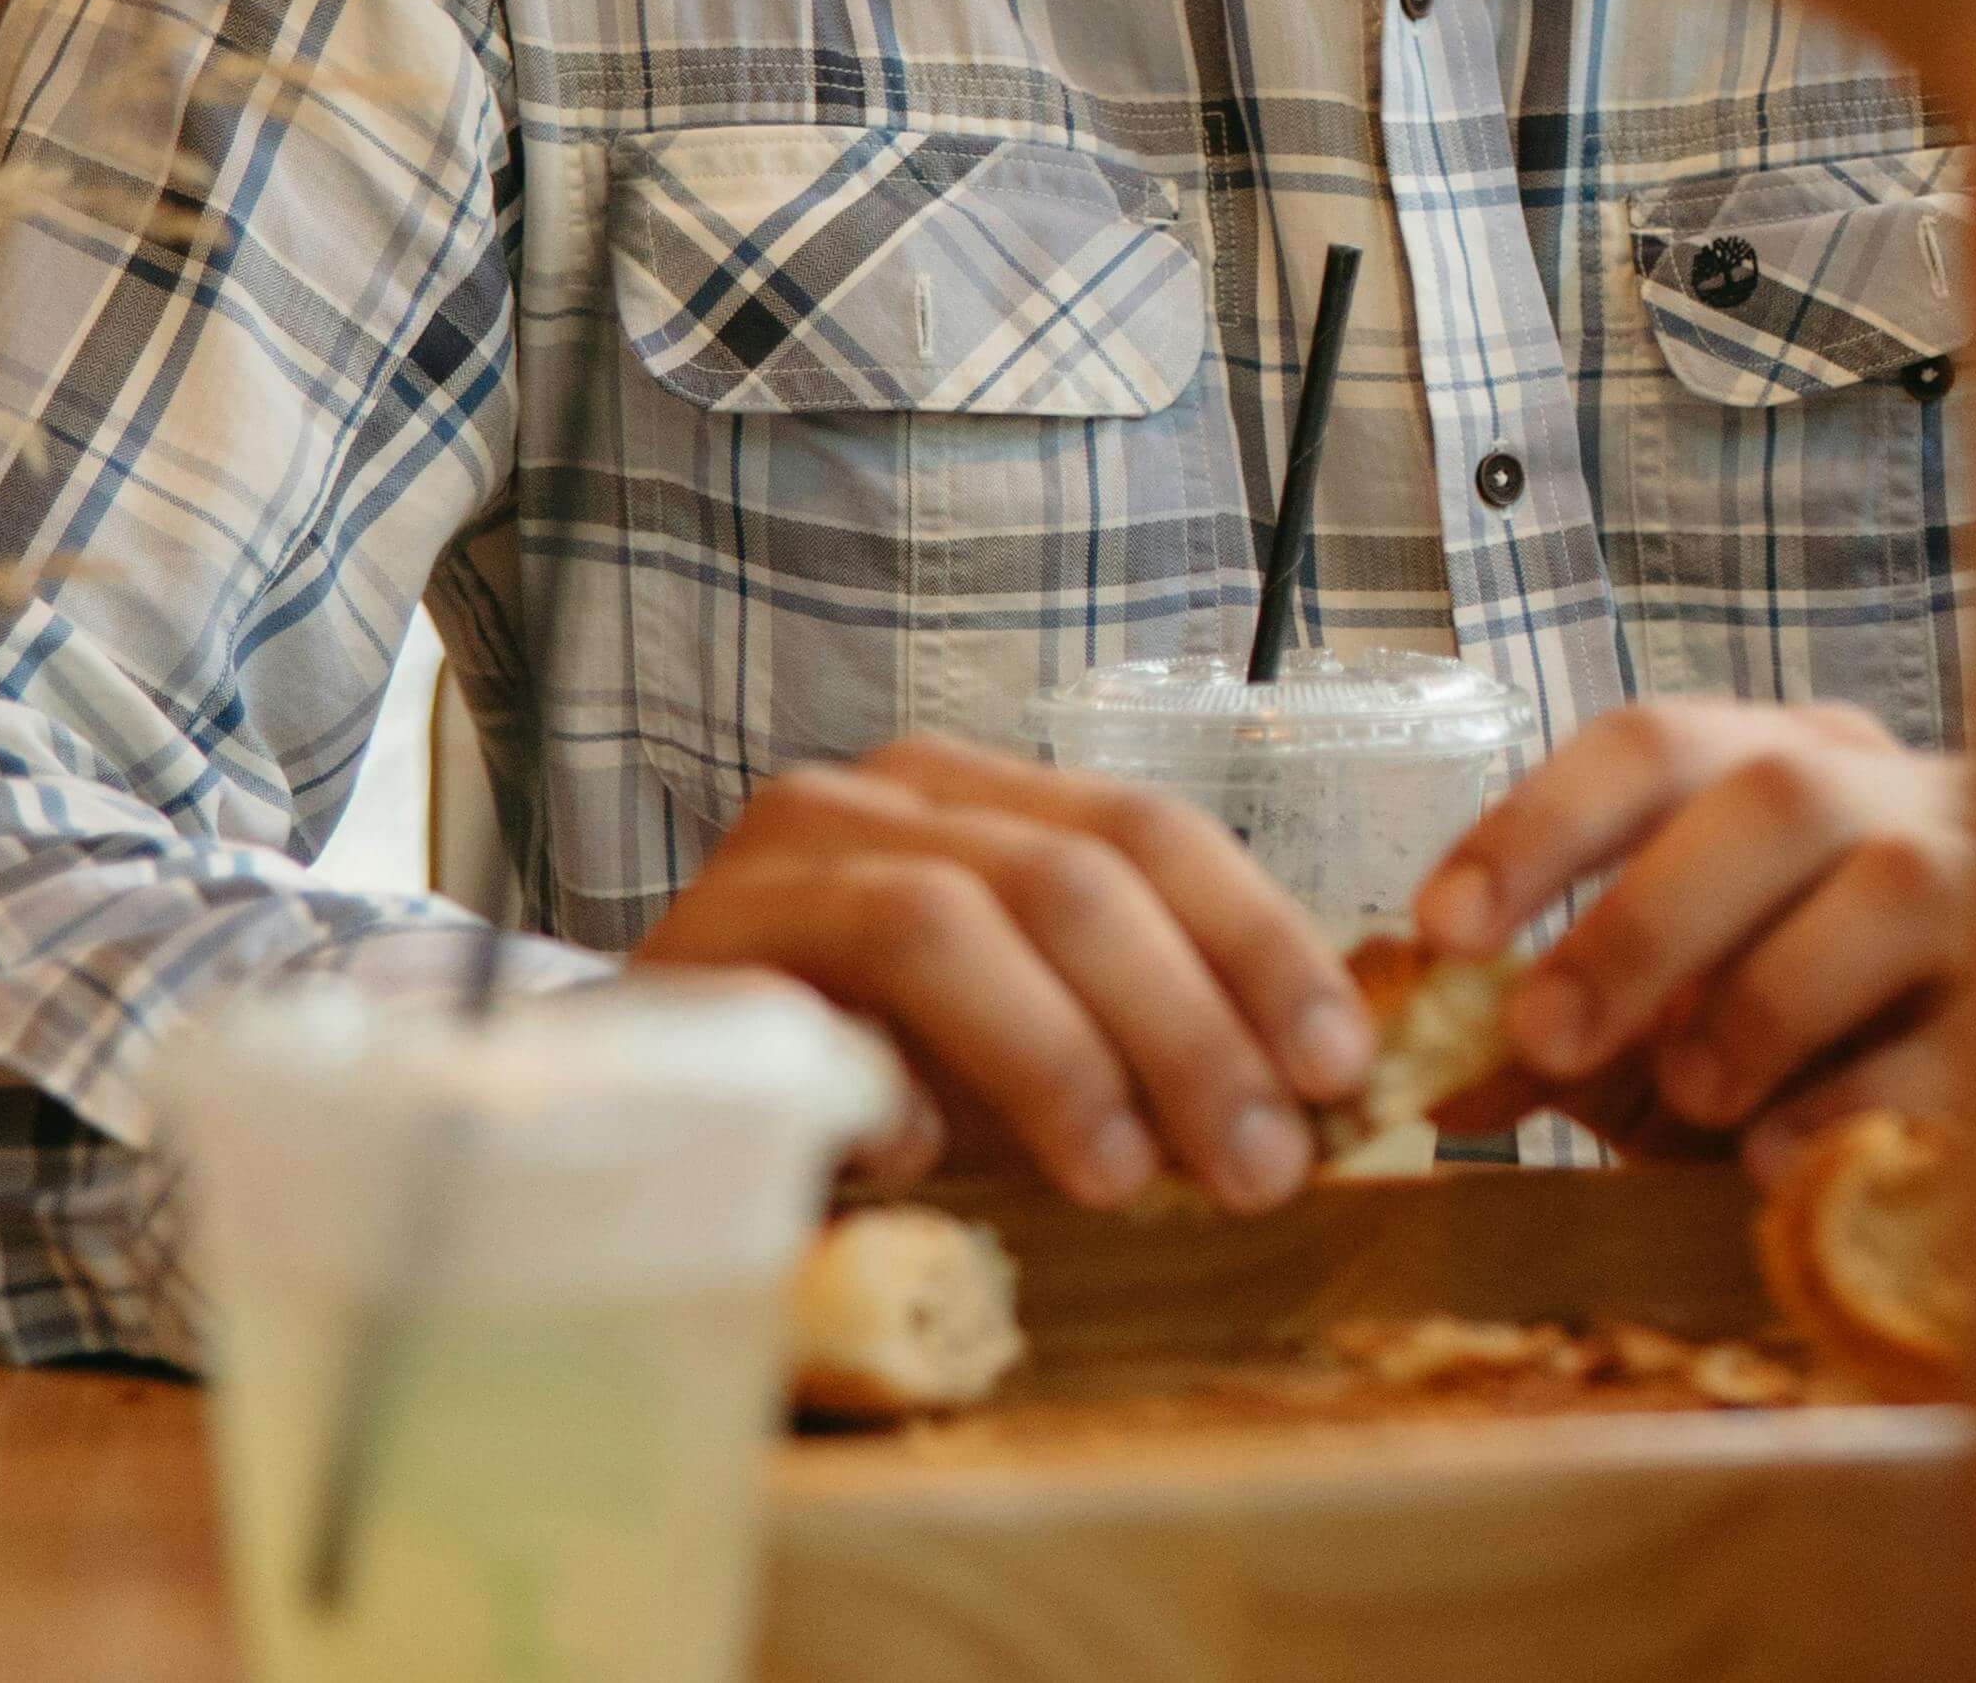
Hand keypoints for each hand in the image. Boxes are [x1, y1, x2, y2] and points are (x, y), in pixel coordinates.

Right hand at [634, 733, 1370, 1213]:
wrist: (632, 1091)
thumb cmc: (859, 1070)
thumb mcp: (1022, 1038)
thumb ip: (1143, 1034)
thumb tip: (1319, 1094)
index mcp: (980, 797)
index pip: (1157, 831)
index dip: (1262, 942)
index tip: (1344, 1066)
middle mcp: (875, 801)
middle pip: (1074, 874)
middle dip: (1188, 1024)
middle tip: (1261, 1163)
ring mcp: (769, 871)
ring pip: (948, 918)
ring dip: (1057, 1055)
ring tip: (1120, 1179)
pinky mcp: (683, 968)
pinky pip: (802, 1008)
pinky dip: (877, 1087)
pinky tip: (917, 1164)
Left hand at [1407, 697, 1972, 1173]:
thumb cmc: (1829, 1023)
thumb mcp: (1687, 1013)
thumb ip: (1575, 1038)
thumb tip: (1440, 1083)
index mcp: (1787, 767)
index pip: (1652, 745)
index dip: (1537, 825)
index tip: (1442, 928)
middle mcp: (1893, 798)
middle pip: (1772, 796)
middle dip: (1640, 919)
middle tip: (1542, 1035)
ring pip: (1890, 886)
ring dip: (1764, 996)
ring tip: (1690, 1095)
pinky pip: (1968, 1034)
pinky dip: (1859, 1098)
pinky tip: (1781, 1160)